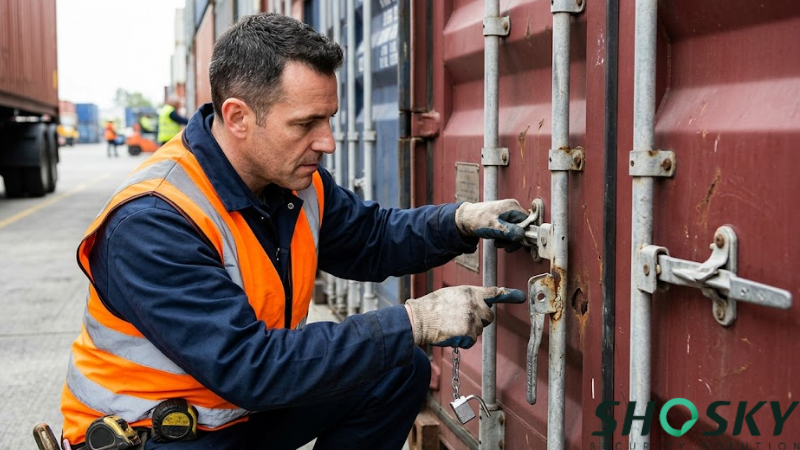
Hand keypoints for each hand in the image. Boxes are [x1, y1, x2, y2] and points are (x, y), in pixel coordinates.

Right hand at [404, 286, 525, 347]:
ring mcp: (473, 318)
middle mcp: (474, 303)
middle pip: (488, 316)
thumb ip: (467, 298)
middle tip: (461, 320)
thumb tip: (477, 302)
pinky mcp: (469, 332)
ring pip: (479, 329)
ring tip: (451, 325)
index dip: (508, 295)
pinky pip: (471, 340)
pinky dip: (462, 341)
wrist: (419, 319)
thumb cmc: (431, 308)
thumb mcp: (451, 294)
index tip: (520, 296)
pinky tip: (450, 333)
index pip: (493, 292)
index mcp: (469, 292)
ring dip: (469, 331)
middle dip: (479, 320)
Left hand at [455, 199, 529, 251]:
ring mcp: (508, 214)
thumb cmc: (477, 220)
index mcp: (513, 207)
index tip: (517, 242)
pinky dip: (505, 238)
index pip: (528, 222)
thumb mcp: (494, 227)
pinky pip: (510, 231)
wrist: (465, 219)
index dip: (524, 234)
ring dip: (508, 240)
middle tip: (504, 244)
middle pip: (523, 228)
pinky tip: (497, 240)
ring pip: (516, 231)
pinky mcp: (504, 220)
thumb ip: (509, 231)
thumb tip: (522, 235)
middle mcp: (512, 209)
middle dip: (514, 239)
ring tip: (498, 242)